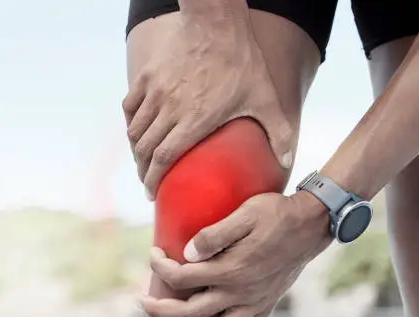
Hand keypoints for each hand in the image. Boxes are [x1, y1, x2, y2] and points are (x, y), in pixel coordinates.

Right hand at [122, 9, 295, 197]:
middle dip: (144, 172)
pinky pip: (129, 106)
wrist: (217, 21)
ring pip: (135, 131)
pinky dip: (130, 123)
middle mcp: (169, 109)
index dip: (155, 179)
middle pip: (145, 149)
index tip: (154, 193)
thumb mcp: (266, 99)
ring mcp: (155, 92)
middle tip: (150, 183)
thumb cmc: (243, 62)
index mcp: (194, 120)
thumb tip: (288, 162)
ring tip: (143, 164)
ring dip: (136, 151)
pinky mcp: (148, 76)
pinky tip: (136, 132)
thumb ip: (279, 132)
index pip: (165, 158)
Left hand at [139, 191, 330, 316]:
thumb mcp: (244, 214)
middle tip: (142, 304)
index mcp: (230, 268)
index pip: (182, 276)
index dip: (161, 267)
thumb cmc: (275, 214)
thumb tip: (185, 254)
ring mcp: (252, 304)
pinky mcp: (264, 307)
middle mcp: (239, 292)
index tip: (152, 255)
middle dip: (161, 312)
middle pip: (191, 313)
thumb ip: (214, 236)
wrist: (310, 226)